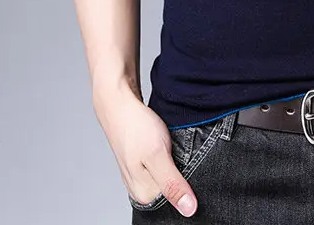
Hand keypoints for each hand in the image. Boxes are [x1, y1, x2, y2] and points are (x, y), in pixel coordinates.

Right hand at [93, 81, 198, 216]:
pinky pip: (164, 164)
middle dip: (183, 174)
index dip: (190, 185)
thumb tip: (188, 210)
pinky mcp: (142, 161)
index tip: (193, 167)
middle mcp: (140, 188)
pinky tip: (172, 145)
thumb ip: (173, 184)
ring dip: (178, 162)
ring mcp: (140, 174)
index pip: (177, 200)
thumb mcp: (158, 156)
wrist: (120, 103)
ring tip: (175, 147)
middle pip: (173, 188)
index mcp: (144, 193)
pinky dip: (171, 155)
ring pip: (169, 174)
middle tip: (182, 153)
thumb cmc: (136, 128)